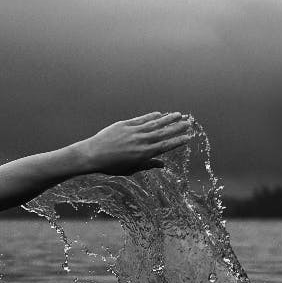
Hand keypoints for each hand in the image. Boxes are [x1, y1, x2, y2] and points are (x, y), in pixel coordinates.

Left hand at [70, 112, 193, 175]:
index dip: (178, 141)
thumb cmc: (111, 166)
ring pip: (154, 124)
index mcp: (143, 154)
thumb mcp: (130, 169)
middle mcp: (141, 141)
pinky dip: (151, 116)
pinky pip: (141, 119)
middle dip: (177, 128)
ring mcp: (133, 132)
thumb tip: (162, 165)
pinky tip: (159, 113)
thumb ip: (147, 165)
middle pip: (163, 133)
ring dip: (167, 119)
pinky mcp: (125, 125)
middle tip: (189, 123)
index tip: (188, 137)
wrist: (92, 155)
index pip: (165, 146)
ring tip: (178, 114)